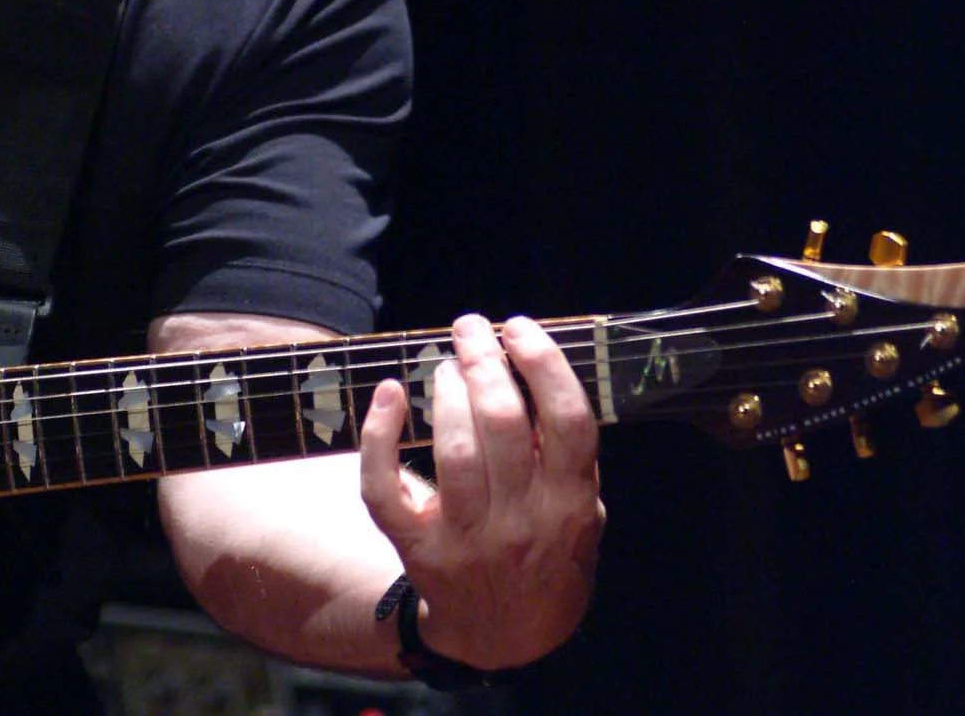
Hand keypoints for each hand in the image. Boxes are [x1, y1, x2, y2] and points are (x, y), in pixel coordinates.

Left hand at [358, 313, 603, 669]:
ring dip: (447, 391)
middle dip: (484, 361)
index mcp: (569, 506)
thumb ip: (571, 459)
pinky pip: (385, 487)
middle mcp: (520, 521)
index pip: (568, 422)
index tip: (519, 327)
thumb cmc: (548, 558)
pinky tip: (389, 393)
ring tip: (448, 363)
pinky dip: (380, 435)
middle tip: (470, 327)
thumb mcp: (583, 516)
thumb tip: (539, 375)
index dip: (545, 364)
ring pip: (452, 450)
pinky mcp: (416, 547)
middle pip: (504, 425)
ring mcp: (465, 538)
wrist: (505, 637)